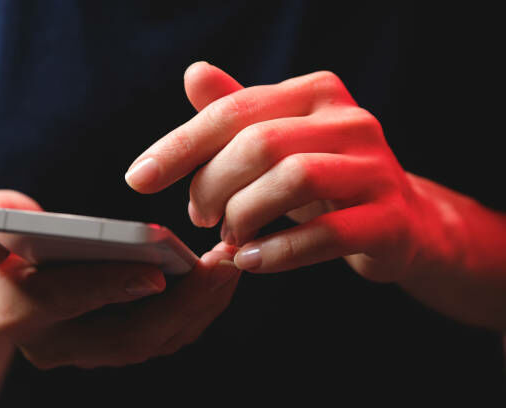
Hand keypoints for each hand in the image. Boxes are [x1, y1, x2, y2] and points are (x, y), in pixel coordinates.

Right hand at [0, 190, 240, 367]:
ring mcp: (90, 352)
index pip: (65, 302)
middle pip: (128, 337)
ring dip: (201, 306)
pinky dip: (197, 308)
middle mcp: (57, 345)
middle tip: (222, 266)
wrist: (7, 279)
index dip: (108, 287)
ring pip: (156, 341)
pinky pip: (165, 335)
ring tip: (232, 265)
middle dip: (182, 303)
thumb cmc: (3, 241)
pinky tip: (219, 276)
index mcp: (19, 313)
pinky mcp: (117, 345)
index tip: (156, 272)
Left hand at [125, 62, 456, 283]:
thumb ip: (236, 112)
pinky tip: (249, 261)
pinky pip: (325, 235)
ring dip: (244, 214)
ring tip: (229, 235)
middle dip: (212, 185)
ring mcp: (375, 169)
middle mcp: (350, 120)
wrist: (400, 221)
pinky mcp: (389, 219)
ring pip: (293, 179)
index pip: (233, 111)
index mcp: (316, 92)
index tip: (138, 179)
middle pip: (259, 143)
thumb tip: (193, 74)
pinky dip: (277, 252)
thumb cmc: (324, 180)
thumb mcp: (278, 142)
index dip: (179, 146)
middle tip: (199, 215)